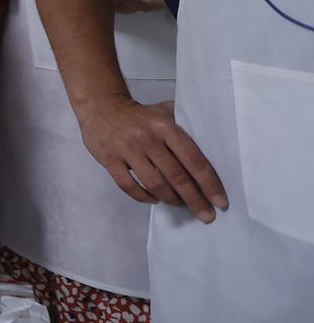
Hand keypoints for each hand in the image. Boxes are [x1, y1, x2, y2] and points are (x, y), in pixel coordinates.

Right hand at [75, 95, 224, 218]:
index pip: (193, 159)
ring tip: (180, 205)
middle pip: (176, 176)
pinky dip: (144, 197)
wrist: (101, 106)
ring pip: (154, 184)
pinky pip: (129, 186)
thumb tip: (212, 136)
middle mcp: (147, 139)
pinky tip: (154, 199)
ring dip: (171, 199)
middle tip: (207, 216)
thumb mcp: (164, 111)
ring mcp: (126, 150)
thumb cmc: (140, 114)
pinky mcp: (109, 159)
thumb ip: (185, 122)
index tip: (220, 202)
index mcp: (165, 127)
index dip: (209, 183)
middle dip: (194, 200)